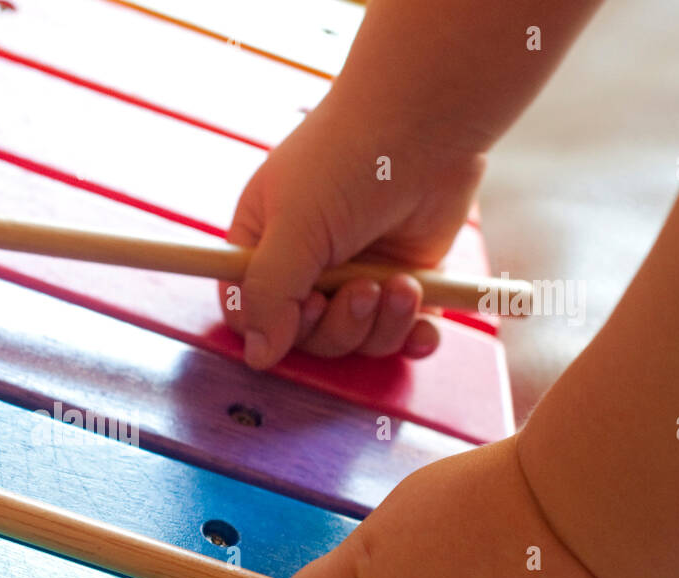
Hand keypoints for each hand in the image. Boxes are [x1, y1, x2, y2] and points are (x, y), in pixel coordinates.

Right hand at [222, 100, 486, 368]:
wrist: (428, 120)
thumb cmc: (348, 158)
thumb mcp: (293, 226)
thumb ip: (270, 294)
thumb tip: (258, 356)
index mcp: (262, 245)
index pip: (250, 313)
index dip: (275, 327)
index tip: (306, 306)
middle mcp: (306, 265)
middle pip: (307, 337)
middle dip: (340, 325)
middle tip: (364, 290)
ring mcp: (355, 274)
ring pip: (356, 340)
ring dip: (380, 325)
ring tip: (401, 285)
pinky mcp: (402, 279)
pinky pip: (400, 332)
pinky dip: (413, 333)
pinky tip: (423, 322)